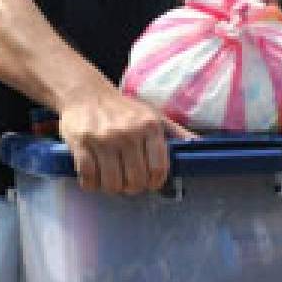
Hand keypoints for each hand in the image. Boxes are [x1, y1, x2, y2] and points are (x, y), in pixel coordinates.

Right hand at [59, 87, 195, 194]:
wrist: (85, 93)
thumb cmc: (123, 109)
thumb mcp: (153, 115)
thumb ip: (176, 133)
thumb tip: (200, 147)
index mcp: (149, 126)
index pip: (158, 169)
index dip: (154, 183)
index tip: (149, 182)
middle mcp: (128, 132)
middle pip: (135, 181)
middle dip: (132, 188)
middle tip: (127, 182)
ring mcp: (103, 139)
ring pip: (112, 183)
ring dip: (111, 187)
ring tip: (110, 179)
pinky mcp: (81, 143)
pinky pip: (88, 177)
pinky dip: (91, 184)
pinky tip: (94, 177)